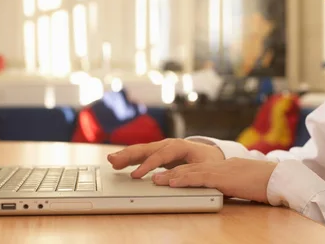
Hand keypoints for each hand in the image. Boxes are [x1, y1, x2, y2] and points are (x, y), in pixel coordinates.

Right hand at [107, 138, 224, 178]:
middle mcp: (168, 144)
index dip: (147, 165)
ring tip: (111, 160)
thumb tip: (166, 179)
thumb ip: (185, 173)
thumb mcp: (203, 168)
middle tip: (113, 160)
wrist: (213, 156)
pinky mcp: (159, 154)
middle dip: (129, 155)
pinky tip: (119, 162)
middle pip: (146, 149)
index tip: (136, 176)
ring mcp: (162, 148)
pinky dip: (130, 158)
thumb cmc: (209, 162)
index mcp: (180, 146)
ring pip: (142, 150)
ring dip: (126, 155)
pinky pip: (142, 155)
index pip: (160, 155)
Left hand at [152, 157, 277, 203]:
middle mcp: (216, 166)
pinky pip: (199, 178)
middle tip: (153, 176)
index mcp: (220, 167)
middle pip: (188, 168)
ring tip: (156, 180)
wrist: (277, 178)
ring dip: (170, 176)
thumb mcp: (239, 184)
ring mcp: (219, 170)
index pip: (195, 168)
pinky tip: (173, 181)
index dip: (178, 171)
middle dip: (169, 172)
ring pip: (189, 172)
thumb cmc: (262, 183)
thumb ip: (226, 185)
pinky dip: (184, 179)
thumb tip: (218, 191)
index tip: (165, 174)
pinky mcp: (222, 178)